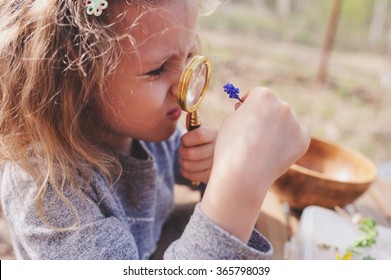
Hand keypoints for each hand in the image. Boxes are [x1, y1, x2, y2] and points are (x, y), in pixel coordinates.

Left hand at [178, 126, 217, 183]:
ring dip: (182, 161)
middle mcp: (217, 151)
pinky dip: (185, 170)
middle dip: (182, 151)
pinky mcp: (209, 177)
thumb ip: (193, 125)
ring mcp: (214, 166)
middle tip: (184, 149)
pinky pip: (188, 174)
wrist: (220, 158)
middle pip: (191, 154)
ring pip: (187, 165)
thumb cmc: (206, 142)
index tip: (185, 140)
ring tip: (187, 158)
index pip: (199, 136)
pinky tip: (190, 165)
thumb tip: (187, 114)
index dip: (186, 139)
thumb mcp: (203, 131)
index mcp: (215, 135)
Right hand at [201, 87, 310, 241]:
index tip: (245, 117)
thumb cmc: (231, 147)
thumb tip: (253, 110)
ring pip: (286, 123)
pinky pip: (296, 136)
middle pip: (274, 107)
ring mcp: (295, 122)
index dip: (250, 107)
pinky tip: (274, 153)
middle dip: (266, 117)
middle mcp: (282, 104)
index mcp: (263, 95)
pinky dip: (288, 143)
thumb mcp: (231, 121)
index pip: (258, 95)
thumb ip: (245, 111)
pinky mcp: (303, 139)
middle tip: (255, 136)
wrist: (243, 173)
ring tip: (262, 149)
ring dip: (278, 130)